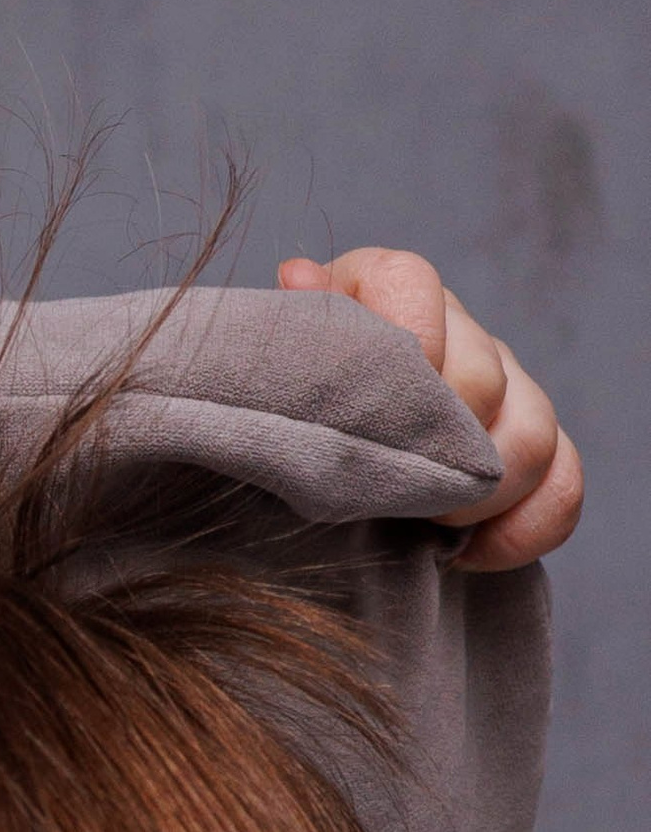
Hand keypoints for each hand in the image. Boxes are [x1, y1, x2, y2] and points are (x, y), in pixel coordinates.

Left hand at [277, 249, 581, 568]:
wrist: (305, 465)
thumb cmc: (280, 410)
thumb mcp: (269, 370)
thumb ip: (291, 332)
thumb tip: (298, 277)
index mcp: (383, 290)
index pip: (409, 282)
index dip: (399, 343)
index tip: (366, 408)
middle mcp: (455, 329)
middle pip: (483, 375)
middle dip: (438, 445)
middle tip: (387, 487)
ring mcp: (505, 388)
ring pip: (532, 435)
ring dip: (480, 494)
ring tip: (424, 522)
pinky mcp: (535, 450)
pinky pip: (562, 486)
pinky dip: (522, 529)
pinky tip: (467, 553)